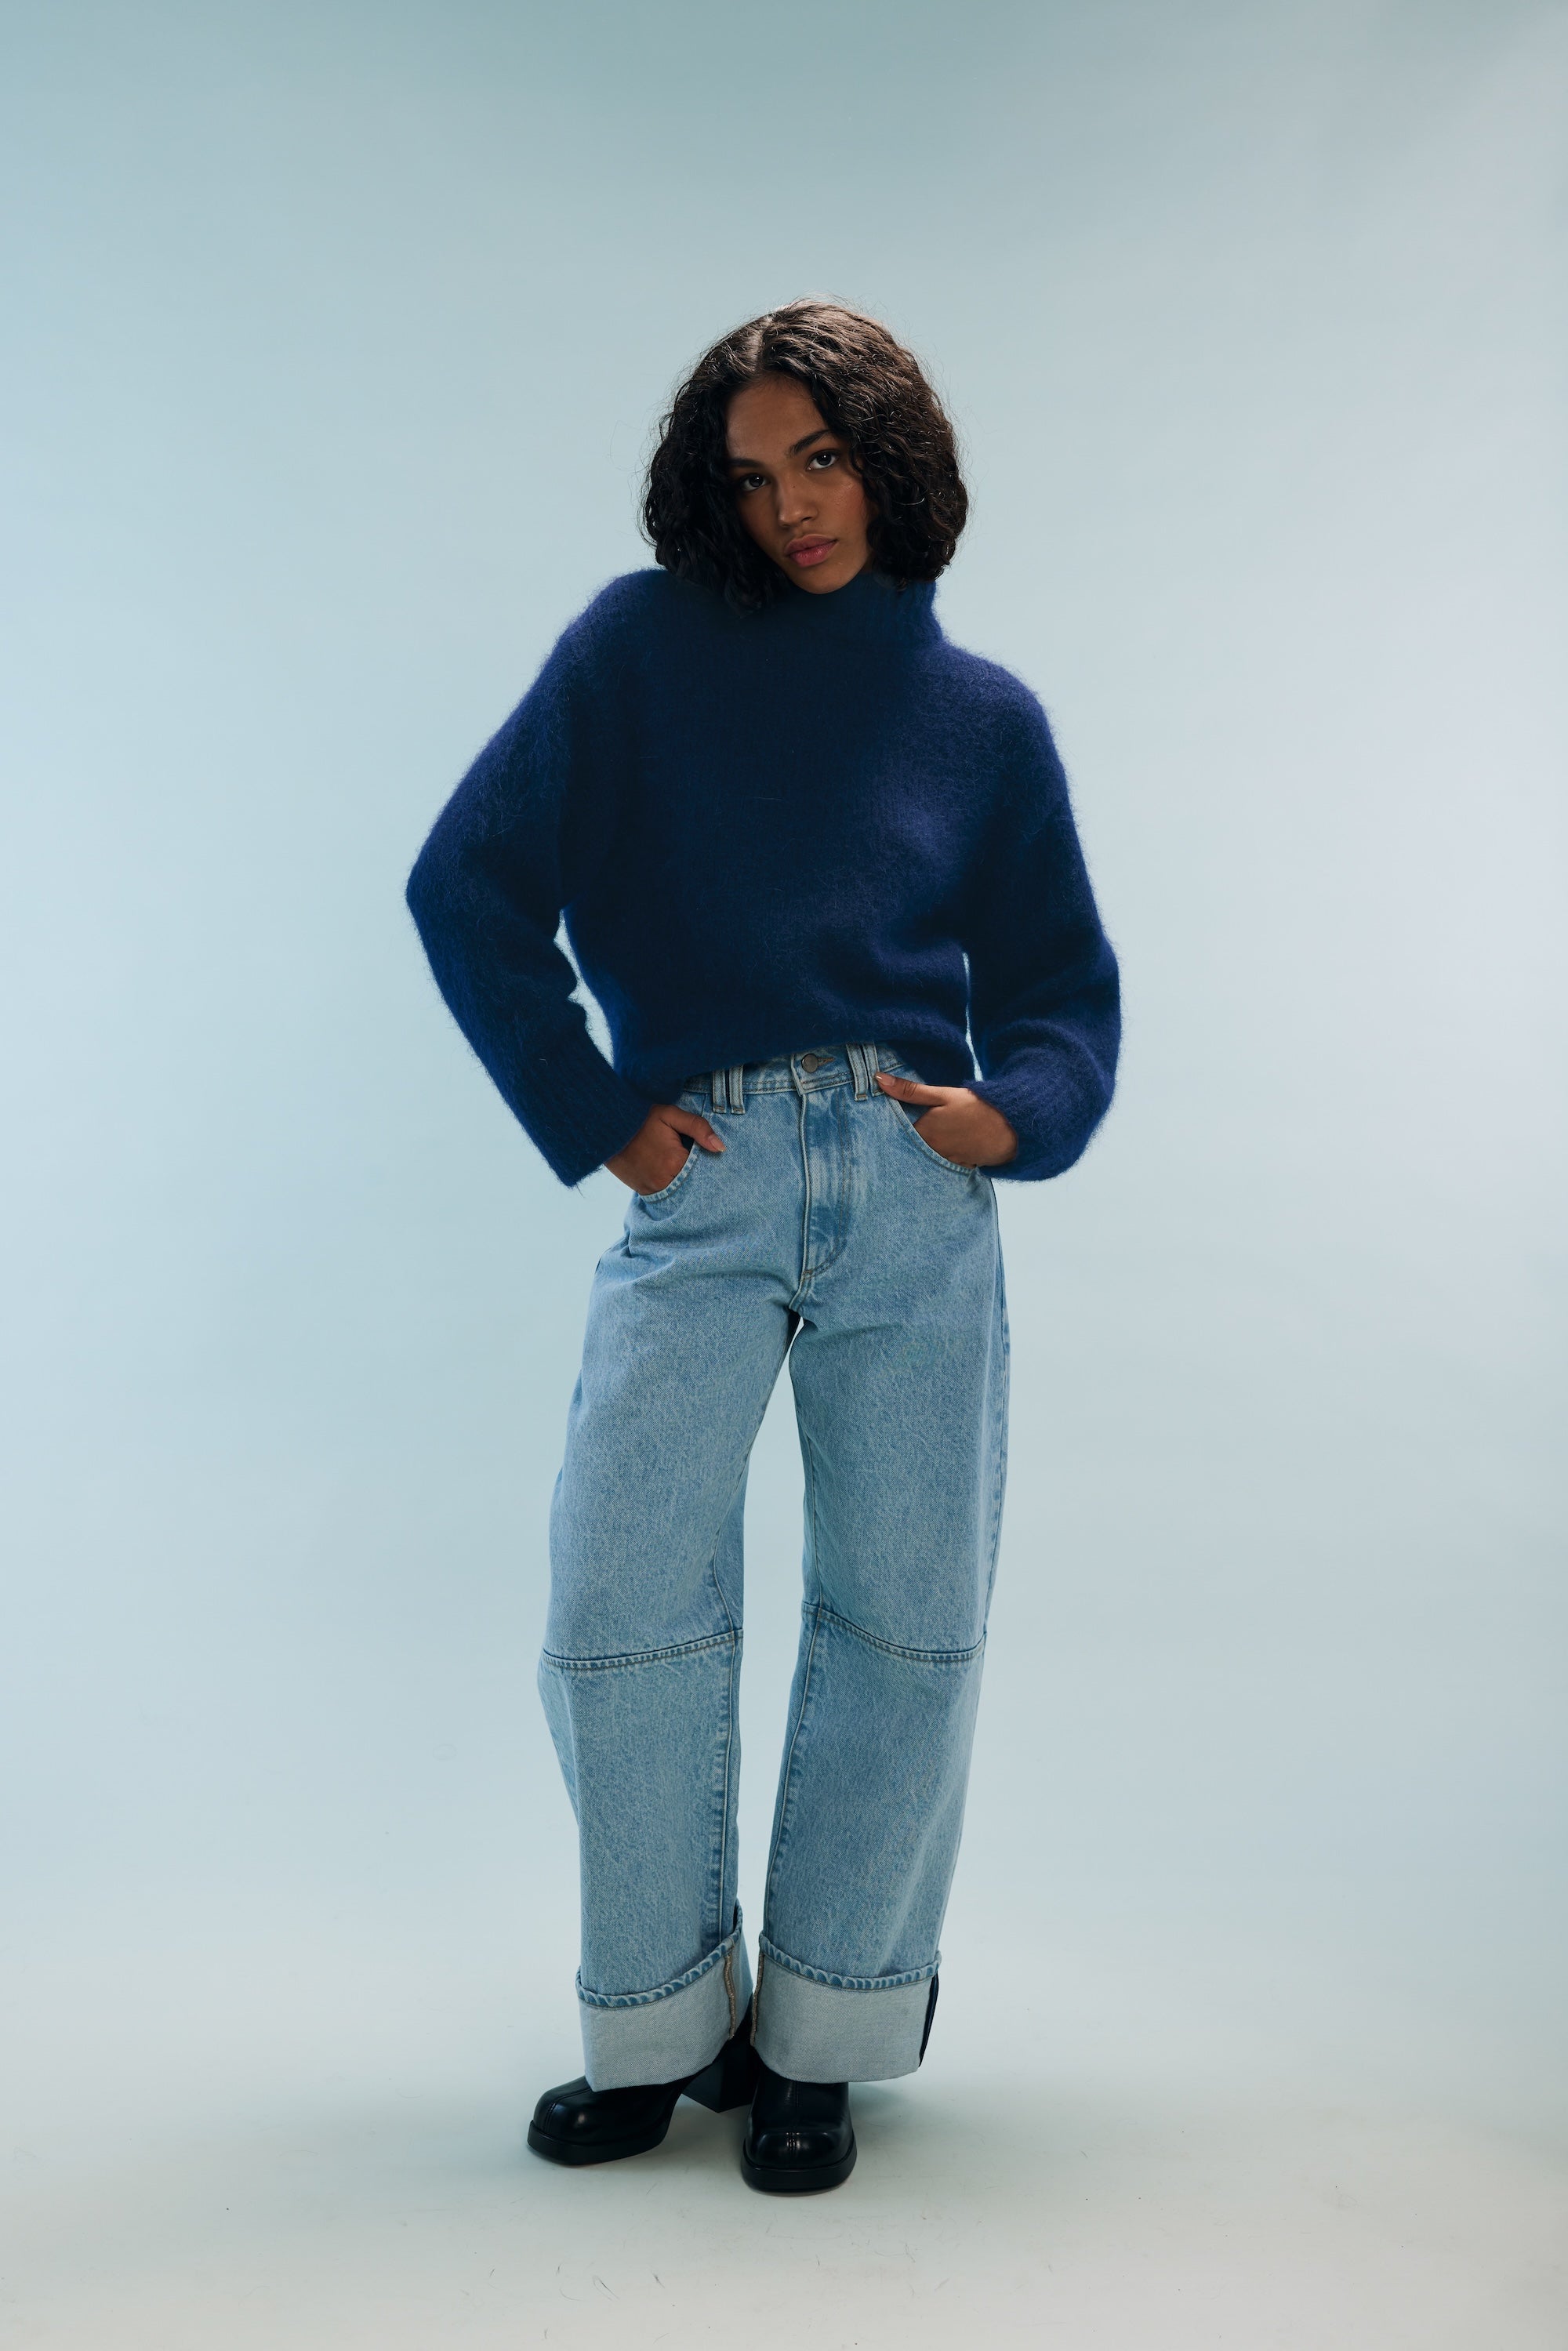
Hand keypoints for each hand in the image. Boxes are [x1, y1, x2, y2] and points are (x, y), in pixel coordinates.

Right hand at [606, 1103, 724, 1194]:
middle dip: (698, 1174)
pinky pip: (666, 1193)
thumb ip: (697, 1128)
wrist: (604, 1129)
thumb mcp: (669, 1115)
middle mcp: (665, 1181)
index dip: (709, 1163)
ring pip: (681, 1190)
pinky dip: (672, 1185)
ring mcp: (653, 1189)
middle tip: (694, 1158)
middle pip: (694, 1183)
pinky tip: (669, 1171)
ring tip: (680, 1164)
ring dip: (685, 1181)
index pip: (705, 1170)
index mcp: (675, 1162)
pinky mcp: (644, 1192)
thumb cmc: (639, 1118)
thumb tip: (721, 1147)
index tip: (710, 1155)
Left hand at [875, 1073, 1017, 1167]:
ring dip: (920, 1152)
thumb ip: (910, 1090)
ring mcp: (945, 1161)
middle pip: (908, 1148)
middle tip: (900, 1134)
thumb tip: (878, 1079)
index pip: (895, 1134)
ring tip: (923, 1141)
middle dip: (904, 1142)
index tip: (880, 1123)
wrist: (1012, 1127)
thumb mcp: (942, 1094)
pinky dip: (938, 1159)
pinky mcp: (958, 1166)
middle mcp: (930, 1151)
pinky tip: (943, 1149)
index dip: (889, 1127)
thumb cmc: (976, 1107)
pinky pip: (941, 1165)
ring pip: (924, 1158)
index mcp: (923, 1132)